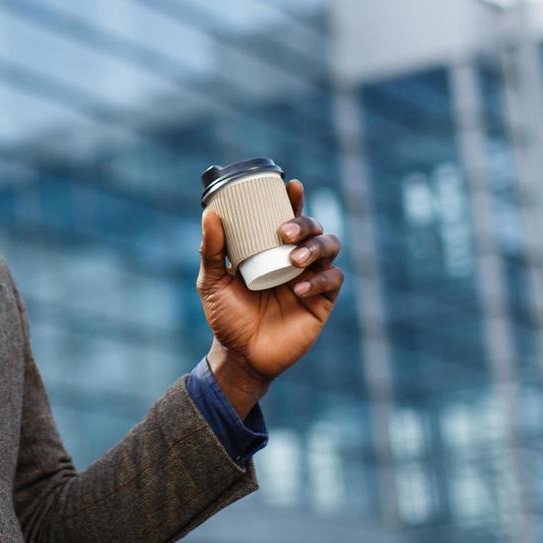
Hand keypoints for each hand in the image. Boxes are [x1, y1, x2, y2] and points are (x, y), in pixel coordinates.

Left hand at [197, 179, 343, 416]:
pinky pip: (333, 281)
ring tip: (293, 260)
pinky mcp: (323, 302)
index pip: (289, 217)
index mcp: (272, 250)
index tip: (291, 186)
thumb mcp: (212, 282)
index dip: (294, 199)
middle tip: (285, 232)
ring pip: (330, 248)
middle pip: (315, 228)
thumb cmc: (226, 316)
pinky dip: (320, 279)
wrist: (240, 356)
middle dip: (305, 223)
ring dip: (315, 248)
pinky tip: (300, 287)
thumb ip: (211, 251)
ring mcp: (312, 279)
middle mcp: (295, 259)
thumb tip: (209, 215)